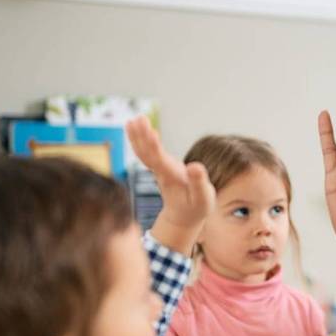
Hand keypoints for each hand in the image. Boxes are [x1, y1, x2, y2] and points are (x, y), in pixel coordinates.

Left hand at [126, 116, 214, 253]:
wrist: (182, 218)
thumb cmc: (196, 207)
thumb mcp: (203, 198)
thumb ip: (199, 183)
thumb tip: (194, 166)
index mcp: (172, 178)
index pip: (160, 161)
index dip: (155, 147)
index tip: (151, 132)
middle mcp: (161, 173)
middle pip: (148, 154)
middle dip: (143, 136)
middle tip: (139, 118)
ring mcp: (158, 170)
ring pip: (143, 152)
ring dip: (137, 135)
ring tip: (133, 119)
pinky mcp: (158, 167)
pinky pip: (144, 152)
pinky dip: (138, 139)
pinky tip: (134, 126)